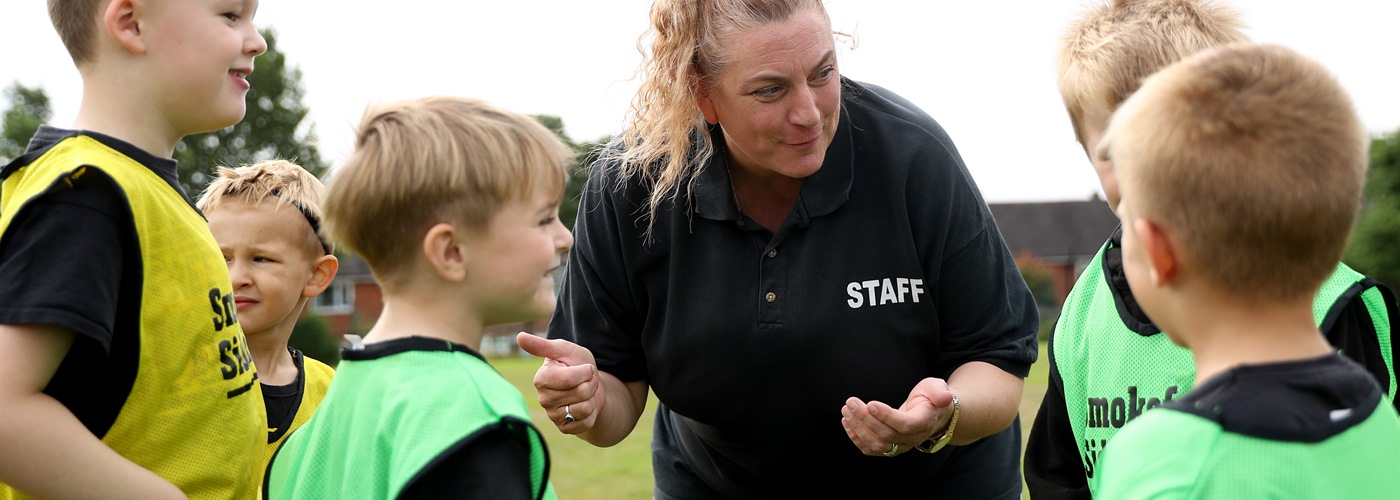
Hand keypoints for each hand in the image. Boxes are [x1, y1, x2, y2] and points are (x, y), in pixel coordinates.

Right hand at [516, 332, 603, 433]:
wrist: (589, 385)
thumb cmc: (574, 364)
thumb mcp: (563, 350)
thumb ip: (542, 345)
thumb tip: (519, 336)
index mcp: (541, 379)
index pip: (570, 378)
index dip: (585, 371)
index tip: (584, 368)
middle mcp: (543, 399)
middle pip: (581, 392)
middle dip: (591, 383)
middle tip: (585, 380)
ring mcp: (553, 416)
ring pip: (584, 408)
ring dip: (591, 398)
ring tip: (584, 392)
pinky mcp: (564, 428)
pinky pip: (586, 422)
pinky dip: (591, 413)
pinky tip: (583, 405)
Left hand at [840, 377, 955, 456]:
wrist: (931, 414)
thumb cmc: (932, 397)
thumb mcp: (938, 388)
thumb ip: (940, 392)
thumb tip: (944, 397)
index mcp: (924, 422)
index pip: (904, 425)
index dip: (887, 416)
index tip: (870, 403)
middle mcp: (912, 439)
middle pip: (887, 435)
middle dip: (865, 419)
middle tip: (851, 402)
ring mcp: (900, 446)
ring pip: (877, 445)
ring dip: (858, 429)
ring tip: (846, 411)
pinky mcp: (890, 448)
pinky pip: (871, 449)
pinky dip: (857, 438)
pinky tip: (847, 423)